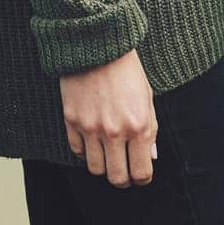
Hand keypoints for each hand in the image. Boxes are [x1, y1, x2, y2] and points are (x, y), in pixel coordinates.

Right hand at [59, 50, 157, 187]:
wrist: (97, 45)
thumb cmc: (126, 69)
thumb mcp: (147, 96)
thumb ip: (150, 129)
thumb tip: (151, 156)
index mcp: (139, 125)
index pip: (141, 171)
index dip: (142, 178)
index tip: (140, 175)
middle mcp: (115, 131)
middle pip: (117, 177)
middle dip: (122, 179)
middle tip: (124, 171)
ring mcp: (91, 128)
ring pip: (95, 169)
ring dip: (103, 165)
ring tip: (108, 154)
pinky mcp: (72, 121)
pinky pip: (77, 151)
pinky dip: (85, 151)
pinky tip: (92, 140)